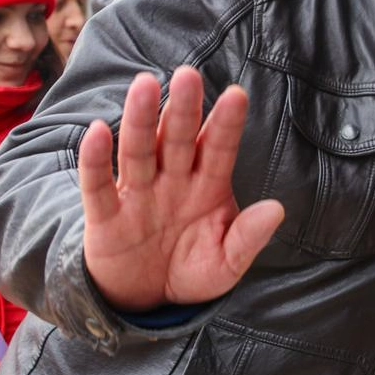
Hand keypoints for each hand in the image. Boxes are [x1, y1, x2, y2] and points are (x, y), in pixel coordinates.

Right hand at [79, 67, 284, 312]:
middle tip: (188, 75)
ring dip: (141, 120)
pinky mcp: (105, 215)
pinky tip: (99, 131)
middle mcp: (172, 181)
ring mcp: (137, 194)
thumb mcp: (227, 263)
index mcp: (207, 187)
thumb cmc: (192, 269)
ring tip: (145, 86)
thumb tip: (278, 209)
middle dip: (183, 109)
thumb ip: (248, 238)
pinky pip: (97, 184)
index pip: (219, 149)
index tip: (237, 95)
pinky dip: (96, 159)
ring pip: (139, 151)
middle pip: (177, 139)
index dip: (227, 124)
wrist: (147, 298)